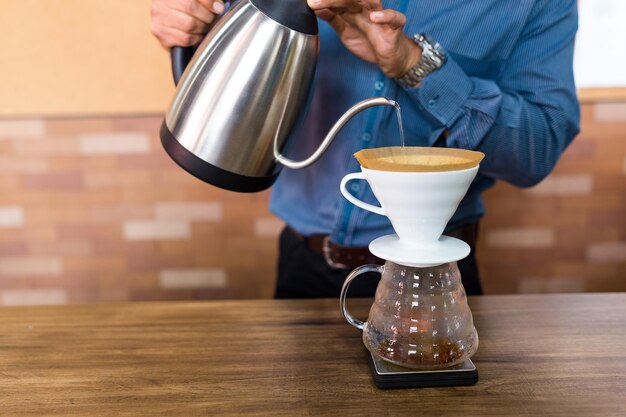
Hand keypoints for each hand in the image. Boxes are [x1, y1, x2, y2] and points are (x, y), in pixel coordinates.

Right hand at [151, 0, 223, 48]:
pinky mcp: (161, 34)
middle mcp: (160, 3)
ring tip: (203, 27)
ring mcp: (158, 19)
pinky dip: (196, 38)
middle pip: (191, 7)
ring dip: (202, 28)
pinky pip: (186, 38)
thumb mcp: (194, 3)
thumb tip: (218, 7)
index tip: (218, 8)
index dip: (208, 2)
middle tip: (210, 19)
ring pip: (189, 25)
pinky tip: (196, 35)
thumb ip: (206, 1)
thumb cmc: (184, 12)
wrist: (169, 27)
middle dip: (206, 16)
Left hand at [306, 0, 420, 77]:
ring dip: (353, 1)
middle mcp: (367, 9)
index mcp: (354, 9)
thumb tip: (315, 7)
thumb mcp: (346, 31)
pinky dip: (385, 16)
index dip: (325, 1)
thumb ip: (333, 19)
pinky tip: (374, 17)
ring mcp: (381, 17)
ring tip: (335, 2)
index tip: (308, 2)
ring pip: (371, 2)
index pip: (338, 0)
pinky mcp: (394, 28)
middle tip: (313, 2)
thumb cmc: (370, 42)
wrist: (391, 59)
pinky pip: (395, 18)